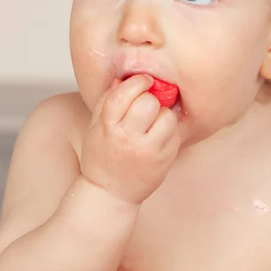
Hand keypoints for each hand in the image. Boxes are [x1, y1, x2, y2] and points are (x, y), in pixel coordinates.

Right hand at [81, 75, 180, 203]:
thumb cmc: (101, 157)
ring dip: (162, 115)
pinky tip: (158, 138)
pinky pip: (175, 133)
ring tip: (153, 123)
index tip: (144, 81)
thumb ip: (108, 100)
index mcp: (108, 127)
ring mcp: (149, 151)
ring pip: (167, 116)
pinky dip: (169, 132)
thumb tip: (124, 77)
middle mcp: (128, 138)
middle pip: (149, 102)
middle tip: (146, 107)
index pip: (125, 93)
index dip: (138, 82)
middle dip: (150, 99)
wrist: (110, 194)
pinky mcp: (165, 160)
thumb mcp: (95, 127)